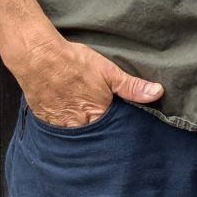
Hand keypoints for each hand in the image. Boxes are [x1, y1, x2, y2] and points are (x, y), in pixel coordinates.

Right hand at [12, 33, 162, 126]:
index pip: (112, 135)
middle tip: (103, 129)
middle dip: (99, 137)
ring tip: (86, 127)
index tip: (122, 133)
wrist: (38, 58)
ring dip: (82, 134)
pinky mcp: (45, 122)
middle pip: (93, 139)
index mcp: (96, 117)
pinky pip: (58, 133)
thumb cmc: (74, 63)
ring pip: (75, 138)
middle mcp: (78, 127)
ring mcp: (59, 126)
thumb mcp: (109, 71)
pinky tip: (68, 121)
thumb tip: (157, 93)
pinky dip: (65, 129)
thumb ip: (132, 87)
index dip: (117, 133)